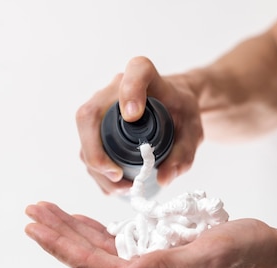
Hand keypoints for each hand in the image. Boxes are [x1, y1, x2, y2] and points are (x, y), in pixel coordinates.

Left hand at [25, 202, 276, 267]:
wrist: (274, 261)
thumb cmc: (246, 258)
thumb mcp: (206, 259)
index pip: (93, 265)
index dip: (61, 244)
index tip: (35, 225)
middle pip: (89, 256)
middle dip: (59, 232)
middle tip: (33, 210)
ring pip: (99, 249)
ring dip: (73, 228)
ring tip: (48, 210)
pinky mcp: (157, 260)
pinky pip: (118, 245)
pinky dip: (98, 230)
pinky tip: (84, 221)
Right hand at [76, 57, 202, 194]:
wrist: (172, 108)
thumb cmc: (181, 112)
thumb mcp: (192, 131)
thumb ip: (183, 153)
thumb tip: (162, 178)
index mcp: (145, 75)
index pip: (136, 72)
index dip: (130, 91)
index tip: (133, 115)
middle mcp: (114, 88)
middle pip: (90, 114)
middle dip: (96, 151)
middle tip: (117, 175)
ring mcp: (99, 108)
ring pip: (84, 137)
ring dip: (96, 167)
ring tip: (122, 187)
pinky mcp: (94, 127)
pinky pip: (86, 149)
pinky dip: (97, 172)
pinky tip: (115, 186)